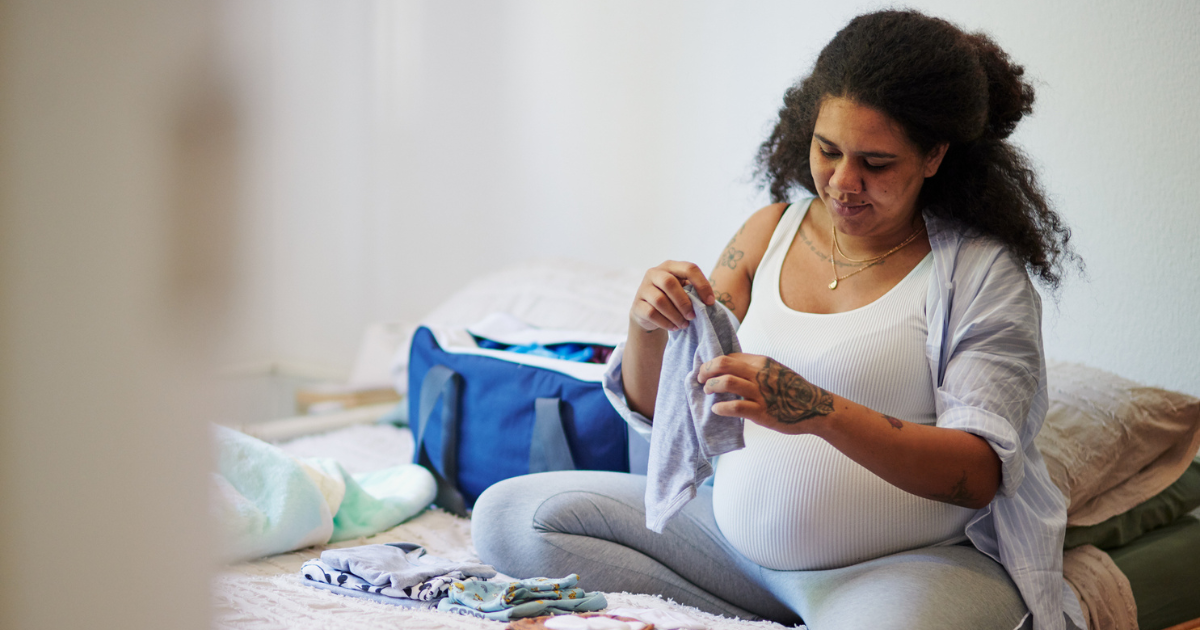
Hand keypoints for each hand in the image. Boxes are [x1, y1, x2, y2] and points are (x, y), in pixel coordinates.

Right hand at [629, 261, 715, 332]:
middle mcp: (654, 273)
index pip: (689, 268)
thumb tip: (708, 302)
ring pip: (660, 301)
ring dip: (675, 315)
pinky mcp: (637, 305)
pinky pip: (651, 313)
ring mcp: (643, 288)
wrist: (648, 314)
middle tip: (692, 316)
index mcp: (670, 266)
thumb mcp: (683, 292)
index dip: (702, 285)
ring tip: (684, 324)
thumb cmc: (672, 300)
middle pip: (669, 283)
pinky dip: (666, 323)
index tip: (710, 302)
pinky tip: (674, 327)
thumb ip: (693, 292)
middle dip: (684, 302)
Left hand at [698, 354, 836, 431]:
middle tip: (700, 379)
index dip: (713, 362)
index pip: (730, 357)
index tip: (706, 370)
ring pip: (727, 382)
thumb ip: (755, 369)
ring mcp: (762, 393)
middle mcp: (761, 374)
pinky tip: (716, 410)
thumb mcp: (775, 371)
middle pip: (723, 364)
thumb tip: (729, 369)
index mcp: (762, 362)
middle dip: (706, 370)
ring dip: (711, 386)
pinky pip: (736, 407)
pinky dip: (721, 408)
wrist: (816, 407)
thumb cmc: (793, 390)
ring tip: (707, 392)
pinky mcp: (762, 412)